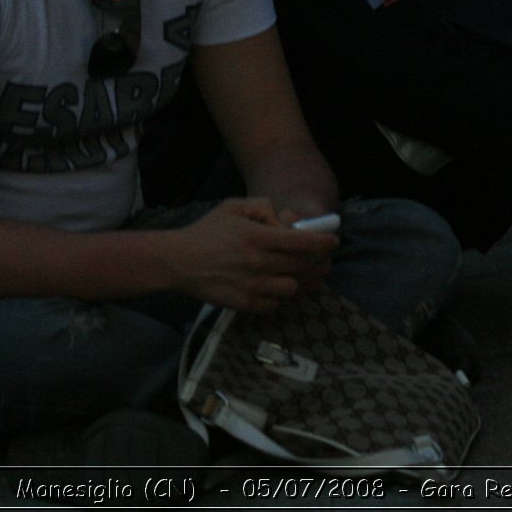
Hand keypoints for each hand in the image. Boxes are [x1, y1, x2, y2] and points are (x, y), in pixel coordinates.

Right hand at [174, 197, 336, 311]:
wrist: (179, 262)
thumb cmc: (207, 231)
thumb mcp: (234, 206)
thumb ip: (264, 207)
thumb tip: (287, 222)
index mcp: (257, 237)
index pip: (303, 242)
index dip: (323, 242)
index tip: (333, 241)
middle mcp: (258, 263)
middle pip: (303, 266)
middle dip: (320, 262)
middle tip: (325, 259)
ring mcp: (252, 287)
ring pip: (293, 288)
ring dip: (303, 281)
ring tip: (308, 274)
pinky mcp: (245, 304)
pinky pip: (275, 304)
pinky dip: (281, 295)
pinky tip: (280, 285)